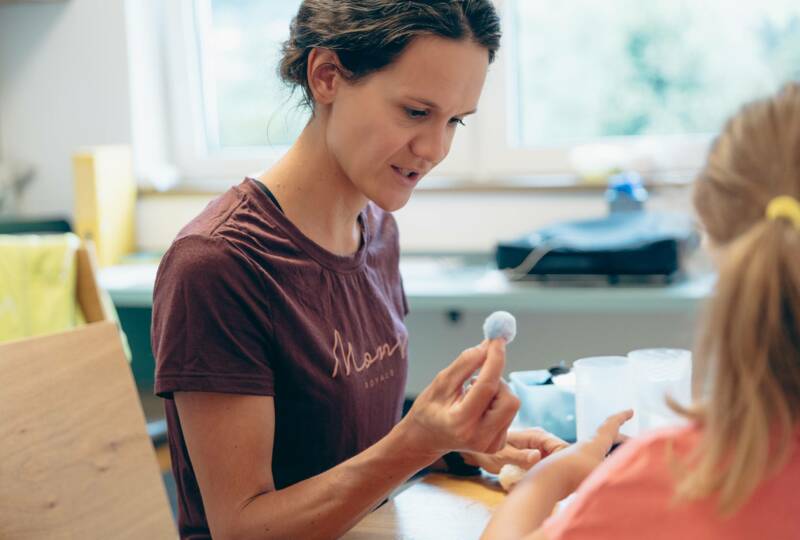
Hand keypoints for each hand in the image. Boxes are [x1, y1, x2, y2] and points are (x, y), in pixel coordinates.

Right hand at [397, 340, 519, 459]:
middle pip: (509, 400)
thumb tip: (488, 345)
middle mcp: (479, 438)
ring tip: (473, 392)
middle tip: (482, 370)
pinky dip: (497, 402)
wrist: (425, 438)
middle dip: (499, 379)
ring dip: (497, 390)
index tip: (498, 339)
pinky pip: (508, 414)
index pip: (487, 386)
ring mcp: (490, 445)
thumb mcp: (440, 382)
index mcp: (460, 422)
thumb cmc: (429, 408)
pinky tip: (479, 406)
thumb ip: (465, 363)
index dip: (495, 359)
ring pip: (511, 405)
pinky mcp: (498, 445)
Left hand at [462, 428, 569, 473]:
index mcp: (536, 435)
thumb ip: (520, 457)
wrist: (476, 450)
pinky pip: (545, 465)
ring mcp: (539, 448)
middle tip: (546, 483)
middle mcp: (541, 440)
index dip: (562, 461)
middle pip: (560, 454)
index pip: (560, 446)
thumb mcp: (503, 456)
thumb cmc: (487, 451)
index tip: (555, 476)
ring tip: (539, 483)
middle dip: (556, 469)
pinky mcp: (535, 456)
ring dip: (549, 473)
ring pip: (554, 461)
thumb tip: (537, 456)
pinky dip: (542, 474)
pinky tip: (535, 482)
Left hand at [534, 410, 633, 493]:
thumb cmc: (576, 473)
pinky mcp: (570, 469)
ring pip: (599, 451)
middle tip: (634, 446)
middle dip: (622, 440)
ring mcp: (577, 457)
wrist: (547, 480)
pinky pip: (591, 462)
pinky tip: (604, 475)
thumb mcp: (603, 471)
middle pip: (607, 439)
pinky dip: (602, 465)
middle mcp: (586, 446)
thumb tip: (635, 474)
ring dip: (612, 454)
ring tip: (622, 462)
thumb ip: (620, 472)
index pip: (611, 425)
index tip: (630, 411)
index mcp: (596, 442)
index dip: (621, 418)